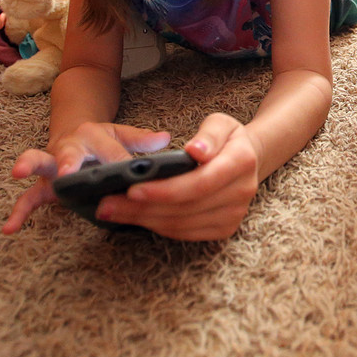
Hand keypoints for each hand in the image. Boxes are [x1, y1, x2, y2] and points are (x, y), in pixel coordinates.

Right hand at [1, 123, 170, 233]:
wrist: (73, 131)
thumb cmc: (101, 139)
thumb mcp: (121, 135)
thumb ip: (141, 139)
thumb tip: (164, 139)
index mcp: (94, 135)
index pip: (110, 151)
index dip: (120, 162)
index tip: (129, 172)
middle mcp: (70, 147)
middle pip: (68, 151)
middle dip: (68, 161)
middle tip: (67, 171)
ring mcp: (53, 165)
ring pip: (39, 163)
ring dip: (30, 166)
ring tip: (19, 173)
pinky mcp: (44, 184)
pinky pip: (29, 198)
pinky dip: (19, 213)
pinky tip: (10, 229)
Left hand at [94, 113, 259, 240]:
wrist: (248, 159)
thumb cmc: (226, 138)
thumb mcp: (221, 123)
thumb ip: (210, 134)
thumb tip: (197, 151)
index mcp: (241, 162)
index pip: (199, 182)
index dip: (165, 190)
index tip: (133, 189)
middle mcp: (241, 192)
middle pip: (186, 207)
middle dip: (143, 208)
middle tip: (107, 203)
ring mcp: (234, 214)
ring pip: (182, 224)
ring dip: (144, 220)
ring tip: (112, 210)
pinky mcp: (224, 229)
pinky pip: (185, 233)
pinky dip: (157, 227)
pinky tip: (135, 218)